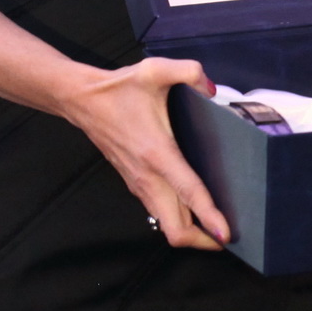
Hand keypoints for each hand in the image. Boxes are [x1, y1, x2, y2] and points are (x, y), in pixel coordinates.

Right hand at [62, 56, 230, 249]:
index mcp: (157, 153)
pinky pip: (160, 212)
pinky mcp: (135, 184)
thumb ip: (189, 71)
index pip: (188, 192)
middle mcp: (147, 176)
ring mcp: (139, 183)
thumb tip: (212, 89)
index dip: (209, 216)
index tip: (227, 235)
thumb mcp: (154, 70)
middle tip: (231, 239)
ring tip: (219, 232)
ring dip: (192, 234)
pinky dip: (179, 221)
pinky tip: (196, 213)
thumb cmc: (118, 88)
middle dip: (203, 241)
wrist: (80, 100)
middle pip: (174, 228)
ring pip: (166, 225)